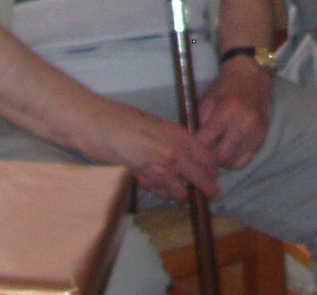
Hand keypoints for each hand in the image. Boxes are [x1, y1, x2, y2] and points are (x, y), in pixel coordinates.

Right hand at [92, 100, 222, 202]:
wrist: (102, 126)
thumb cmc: (126, 121)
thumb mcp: (158, 125)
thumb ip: (174, 140)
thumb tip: (186, 155)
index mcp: (180, 135)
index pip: (208, 157)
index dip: (213, 170)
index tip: (214, 175)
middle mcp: (174, 152)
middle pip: (201, 178)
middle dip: (207, 189)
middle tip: (212, 195)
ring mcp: (160, 168)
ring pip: (180, 192)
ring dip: (182, 195)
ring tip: (183, 196)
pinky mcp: (144, 180)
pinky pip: (160, 192)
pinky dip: (162, 192)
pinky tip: (160, 188)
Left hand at [196, 58, 272, 170]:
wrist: (252, 76)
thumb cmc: (226, 86)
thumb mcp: (207, 99)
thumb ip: (198, 121)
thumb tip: (190, 143)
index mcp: (227, 110)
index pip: (205, 140)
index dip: (194, 146)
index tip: (190, 146)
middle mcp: (244, 123)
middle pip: (221, 156)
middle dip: (208, 157)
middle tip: (202, 151)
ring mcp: (254, 132)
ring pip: (232, 162)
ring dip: (220, 160)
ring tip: (215, 149)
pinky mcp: (261, 138)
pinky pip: (244, 161)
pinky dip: (233, 160)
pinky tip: (228, 150)